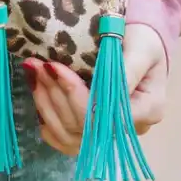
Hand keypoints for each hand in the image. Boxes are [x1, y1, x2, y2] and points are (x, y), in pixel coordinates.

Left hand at [21, 23, 167, 154]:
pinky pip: (65, 139)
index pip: (106, 115)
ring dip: (46, 103)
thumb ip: (126, 68)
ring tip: (33, 72)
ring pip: (70, 135)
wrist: (140, 43)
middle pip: (84, 125)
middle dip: (55, 93)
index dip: (75, 93)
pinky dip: (47, 120)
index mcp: (148, 109)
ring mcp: (110, 132)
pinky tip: (37, 96)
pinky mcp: (92, 130)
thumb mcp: (142, 46)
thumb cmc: (144, 41)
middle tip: (36, 64)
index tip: (54, 66)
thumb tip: (102, 89)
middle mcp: (130, 128)